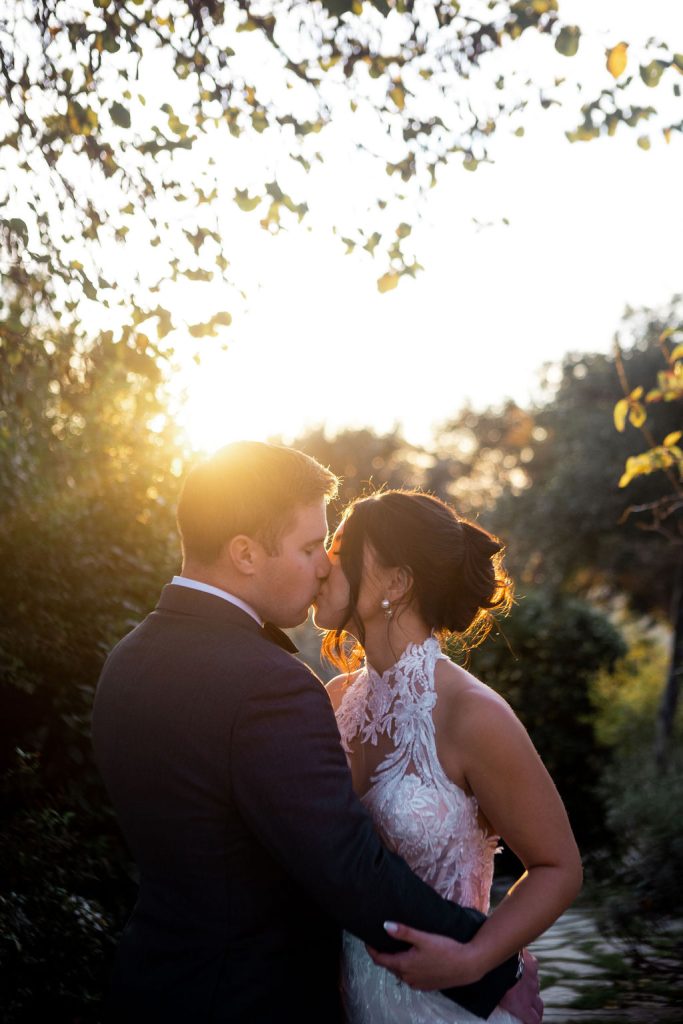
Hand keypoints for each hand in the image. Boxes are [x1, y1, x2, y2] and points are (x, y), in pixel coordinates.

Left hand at [365, 921, 483, 990]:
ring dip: (396, 961)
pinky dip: (407, 967)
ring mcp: (417, 983)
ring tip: (398, 946)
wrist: (467, 965)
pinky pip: (410, 976)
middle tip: (383, 939)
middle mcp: (408, 977)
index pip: (380, 959)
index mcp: (404, 965)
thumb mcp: (423, 938)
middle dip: (384, 953)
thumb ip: (403, 932)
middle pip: (389, 965)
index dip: (371, 950)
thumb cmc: (446, 949)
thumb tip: (385, 926)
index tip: (368, 939)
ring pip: (400, 972)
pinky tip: (413, 957)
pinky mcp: (426, 985)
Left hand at [499, 950, 542, 1023]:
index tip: (531, 1022)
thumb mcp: (493, 997)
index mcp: (521, 1005)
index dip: (533, 1022)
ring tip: (525, 988)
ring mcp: (533, 979)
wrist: (501, 959)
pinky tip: (523, 968)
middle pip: (539, 1006)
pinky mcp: (533, 964)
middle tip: (533, 1011)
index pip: (534, 1020)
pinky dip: (530, 971)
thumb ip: (499, 1003)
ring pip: (536, 987)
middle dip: (537, 1010)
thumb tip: (489, 1004)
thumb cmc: (494, 979)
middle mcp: (530, 993)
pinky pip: (534, 970)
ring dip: (532, 989)